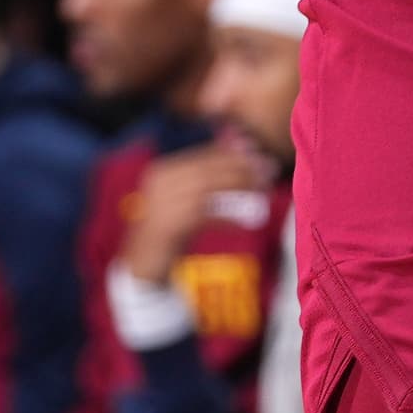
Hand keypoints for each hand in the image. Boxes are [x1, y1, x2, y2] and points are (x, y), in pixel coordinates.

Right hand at [118, 138, 268, 285]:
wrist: (144, 263)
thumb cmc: (171, 228)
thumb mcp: (187, 198)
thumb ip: (208, 177)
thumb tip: (237, 149)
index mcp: (162, 170)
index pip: (202, 155)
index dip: (233, 155)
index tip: (259, 156)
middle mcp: (158, 183)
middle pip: (206, 171)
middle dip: (240, 169)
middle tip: (268, 172)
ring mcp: (160, 204)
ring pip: (206, 191)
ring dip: (238, 189)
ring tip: (262, 192)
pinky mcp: (167, 227)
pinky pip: (204, 217)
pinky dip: (228, 216)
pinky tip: (246, 221)